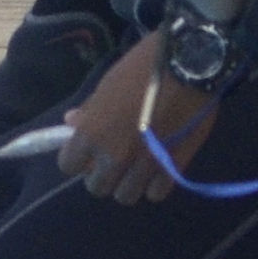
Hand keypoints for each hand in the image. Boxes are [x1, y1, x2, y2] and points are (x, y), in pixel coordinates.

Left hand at [59, 35, 218, 204]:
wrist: (189, 63)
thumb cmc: (143, 67)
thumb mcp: (107, 85)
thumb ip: (90, 111)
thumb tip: (71, 122)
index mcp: (91, 134)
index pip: (68, 166)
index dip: (77, 159)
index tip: (87, 152)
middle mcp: (114, 156)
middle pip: (97, 187)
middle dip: (103, 174)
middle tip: (114, 159)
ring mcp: (144, 165)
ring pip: (125, 195)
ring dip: (128, 183)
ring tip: (137, 168)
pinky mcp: (174, 167)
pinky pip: (156, 193)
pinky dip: (155, 185)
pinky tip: (157, 171)